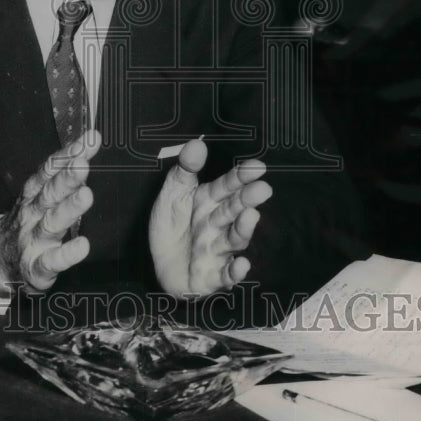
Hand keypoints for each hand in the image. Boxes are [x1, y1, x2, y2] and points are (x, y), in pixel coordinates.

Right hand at [0, 130, 100, 291]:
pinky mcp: (36, 267)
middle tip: (82, 165)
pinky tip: (82, 246)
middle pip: (49, 194)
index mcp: (34, 194)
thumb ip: (65, 169)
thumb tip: (91, 140)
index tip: (86, 142)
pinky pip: (51, 261)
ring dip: (68, 209)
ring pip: (51, 223)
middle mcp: (32, 213)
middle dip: (66, 179)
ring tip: (85, 196)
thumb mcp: (41, 193)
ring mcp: (33, 240)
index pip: (49, 170)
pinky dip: (66, 254)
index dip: (67, 155)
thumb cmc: (28, 221)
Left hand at [149, 139, 271, 297]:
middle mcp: (217, 224)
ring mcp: (217, 250)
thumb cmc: (171, 227)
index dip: (241, 177)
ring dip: (243, 229)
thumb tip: (197, 143)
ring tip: (250, 216)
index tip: (257, 166)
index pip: (227, 186)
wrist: (158, 266)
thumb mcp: (172, 194)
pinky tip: (242, 264)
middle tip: (262, 189)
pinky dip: (235, 272)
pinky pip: (225, 275)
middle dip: (247, 200)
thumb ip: (185, 170)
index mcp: (209, 202)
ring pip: (233, 239)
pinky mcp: (212, 276)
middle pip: (234, 210)